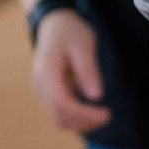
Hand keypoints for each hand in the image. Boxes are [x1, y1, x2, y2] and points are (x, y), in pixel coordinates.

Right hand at [30, 8, 111, 133]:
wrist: (54, 24)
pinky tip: (92, 112)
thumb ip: (88, 70)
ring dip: (80, 123)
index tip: (106, 113)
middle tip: (108, 115)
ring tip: (102, 116)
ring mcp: (42, 91)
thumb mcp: (83, 46)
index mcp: (47, 72)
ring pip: (58, 119)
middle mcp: (40, 85)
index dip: (85, 114)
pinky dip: (76, 118)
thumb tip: (96, 97)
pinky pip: (59, 114)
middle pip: (59, 116)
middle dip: (84, 122)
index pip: (62, 103)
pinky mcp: (48, 93)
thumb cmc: (70, 32)